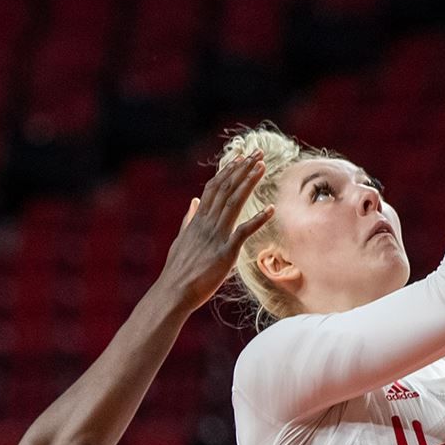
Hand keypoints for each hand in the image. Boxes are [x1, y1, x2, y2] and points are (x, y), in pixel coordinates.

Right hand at [155, 153, 273, 311]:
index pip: (214, 188)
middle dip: (243, 169)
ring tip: (262, 167)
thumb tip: (193, 202)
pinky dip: (257, 220)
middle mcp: (207, 223)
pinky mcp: (225, 252)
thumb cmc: (178, 270)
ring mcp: (216, 236)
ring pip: (234, 203)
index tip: (240, 158)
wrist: (174, 291)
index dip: (228, 171)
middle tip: (258, 153)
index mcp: (198, 220)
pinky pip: (243, 232)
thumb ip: (188, 219)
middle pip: (226, 189)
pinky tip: (270, 209)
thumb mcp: (181, 239)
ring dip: (249, 184)